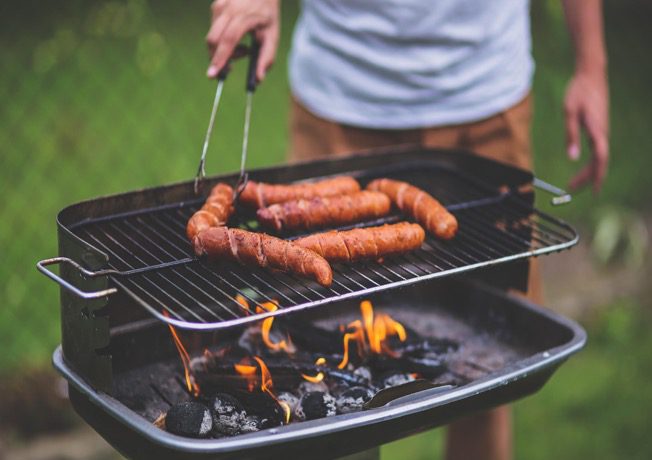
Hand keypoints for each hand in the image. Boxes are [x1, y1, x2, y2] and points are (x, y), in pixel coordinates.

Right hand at [206, 0, 279, 80]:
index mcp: (245, 16)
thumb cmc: (268, 14)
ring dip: (224, 51)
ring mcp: (220, 6)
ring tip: (244, 49)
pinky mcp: (215, 7)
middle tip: (230, 70)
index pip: (228, 39)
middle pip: (214, 40)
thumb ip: (267, 58)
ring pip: (212, 38)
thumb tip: (258, 79)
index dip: (220, 58)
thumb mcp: (273, 35)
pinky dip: (222, 42)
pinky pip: (214, 31)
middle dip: (217, 59)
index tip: (213, 74)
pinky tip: (237, 39)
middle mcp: (229, 9)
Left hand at [564, 69, 609, 192]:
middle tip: (571, 189)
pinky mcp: (599, 128)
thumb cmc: (579, 92)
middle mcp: (603, 133)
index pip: (600, 159)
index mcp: (597, 130)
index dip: (597, 176)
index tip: (594, 191)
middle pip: (599, 162)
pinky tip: (584, 168)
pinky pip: (597, 150)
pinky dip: (591, 162)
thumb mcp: (569, 112)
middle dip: (587, 178)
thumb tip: (571, 157)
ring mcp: (602, 131)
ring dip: (588, 172)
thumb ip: (570, 135)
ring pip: (598, 157)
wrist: (591, 75)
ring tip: (573, 183)